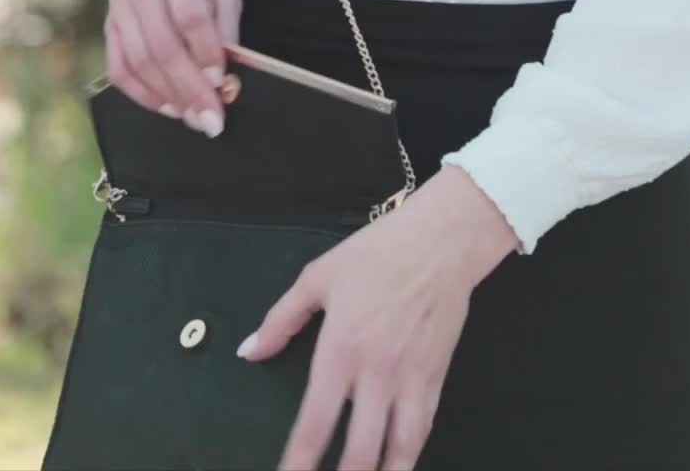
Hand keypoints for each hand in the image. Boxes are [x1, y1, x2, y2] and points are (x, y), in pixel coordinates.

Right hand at [105, 0, 241, 134]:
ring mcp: (119, 7)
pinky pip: (118, 67)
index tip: (222, 83)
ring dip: (166, 97)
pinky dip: (140, 94)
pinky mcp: (108, 24)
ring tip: (192, 118)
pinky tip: (165, 107)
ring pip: (138, 62)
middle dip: (188, 89)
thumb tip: (224, 76)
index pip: (189, 16)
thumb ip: (224, 24)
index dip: (206, 53)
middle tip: (210, 120)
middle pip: (161, 46)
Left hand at [236, 166, 518, 470]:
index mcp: (341, 348)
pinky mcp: (437, 377)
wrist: (440, 241)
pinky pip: (423, 429)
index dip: (299, 461)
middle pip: (358, 450)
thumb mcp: (319, 276)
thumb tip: (249, 351)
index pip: (315, 422)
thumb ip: (281, 319)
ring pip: (398, 450)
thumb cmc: (377, 253)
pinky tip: (398, 465)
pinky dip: (409, 455)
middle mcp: (376, 373)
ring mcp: (411, 379)